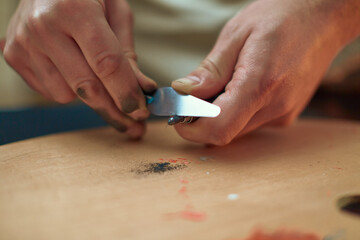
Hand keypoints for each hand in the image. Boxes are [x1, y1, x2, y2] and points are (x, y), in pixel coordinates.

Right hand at [1, 0, 156, 138]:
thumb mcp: (116, 13)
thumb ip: (127, 53)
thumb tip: (142, 91)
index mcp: (75, 9)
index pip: (106, 63)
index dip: (126, 92)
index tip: (141, 110)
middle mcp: (44, 27)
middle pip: (86, 86)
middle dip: (114, 111)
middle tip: (133, 123)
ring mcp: (24, 43)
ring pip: (66, 95)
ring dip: (90, 97)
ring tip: (99, 81)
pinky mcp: (14, 56)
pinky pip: (49, 92)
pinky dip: (68, 89)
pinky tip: (74, 71)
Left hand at [171, 0, 359, 144]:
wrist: (323, 18)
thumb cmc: (281, 17)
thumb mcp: (237, 34)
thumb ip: (210, 71)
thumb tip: (183, 92)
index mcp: (260, 84)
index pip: (219, 128)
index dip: (191, 128)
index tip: (178, 114)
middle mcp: (275, 107)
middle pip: (225, 132)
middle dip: (201, 119)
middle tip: (195, 93)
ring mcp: (283, 114)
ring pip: (236, 129)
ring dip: (219, 114)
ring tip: (224, 81)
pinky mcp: (285, 115)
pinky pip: (250, 122)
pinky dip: (236, 111)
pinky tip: (240, 86)